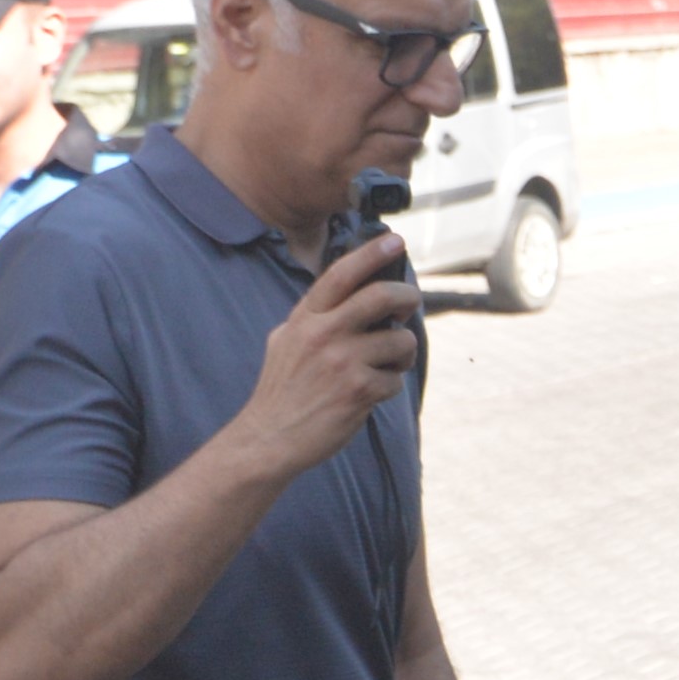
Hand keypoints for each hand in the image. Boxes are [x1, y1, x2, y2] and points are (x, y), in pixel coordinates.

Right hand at [234, 231, 423, 475]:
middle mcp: (323, 334)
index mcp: (306, 318)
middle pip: (381, 296)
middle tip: (410, 304)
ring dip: (402, 354)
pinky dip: (389, 386)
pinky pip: (395, 379)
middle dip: (407, 297)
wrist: (269, 438)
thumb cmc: (281, 391)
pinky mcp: (358, 390)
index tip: (395, 241)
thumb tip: (347, 296)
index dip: (372, 253)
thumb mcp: (285, 341)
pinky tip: (369, 394)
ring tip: (387, 365)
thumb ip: (313, 317)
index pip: (342, 274)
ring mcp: (342, 361)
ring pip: (399, 341)